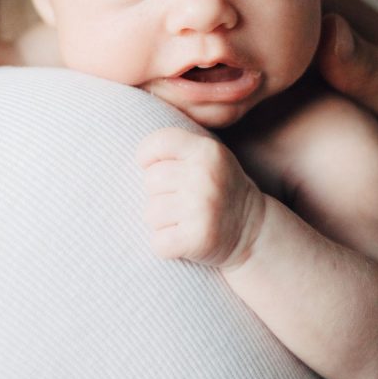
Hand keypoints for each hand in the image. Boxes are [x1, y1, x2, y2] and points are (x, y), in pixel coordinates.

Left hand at [135, 127, 265, 267]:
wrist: (253, 231)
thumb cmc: (217, 189)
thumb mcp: (207, 157)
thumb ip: (176, 147)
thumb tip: (124, 132)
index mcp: (206, 150)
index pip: (156, 143)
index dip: (148, 158)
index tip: (158, 169)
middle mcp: (205, 176)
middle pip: (149, 181)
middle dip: (159, 194)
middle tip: (183, 202)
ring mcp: (203, 208)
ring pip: (150, 214)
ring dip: (162, 222)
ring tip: (185, 220)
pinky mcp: (199, 238)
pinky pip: (158, 243)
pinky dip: (166, 246)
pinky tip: (186, 239)